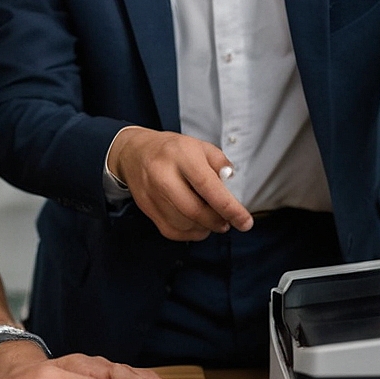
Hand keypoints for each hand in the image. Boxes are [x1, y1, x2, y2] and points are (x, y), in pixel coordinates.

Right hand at [108, 126, 253, 240]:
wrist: (135, 152)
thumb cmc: (172, 150)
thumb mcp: (200, 145)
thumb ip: (219, 163)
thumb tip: (231, 182)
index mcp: (182, 155)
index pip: (208, 186)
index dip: (229, 208)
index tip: (244, 222)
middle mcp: (164, 175)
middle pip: (195, 211)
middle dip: (217, 221)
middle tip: (228, 221)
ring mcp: (152, 194)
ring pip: (184, 224)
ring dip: (204, 228)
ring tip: (212, 220)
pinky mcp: (146, 208)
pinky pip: (172, 231)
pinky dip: (190, 233)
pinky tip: (197, 224)